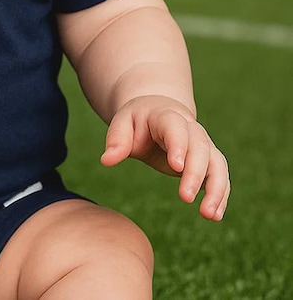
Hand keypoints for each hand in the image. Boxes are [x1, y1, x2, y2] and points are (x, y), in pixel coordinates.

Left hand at [100, 95, 229, 220]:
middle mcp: (191, 129)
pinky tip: (215, 216)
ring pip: (217, 164)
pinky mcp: (209, 161)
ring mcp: (203, 145)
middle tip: (185, 197)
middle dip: (196, 173)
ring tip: (209, 215)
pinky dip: (220, 195)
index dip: (178, 145)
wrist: (157, 112)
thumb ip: (116, 140)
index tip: (176, 166)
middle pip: (200, 148)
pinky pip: (220, 176)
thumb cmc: (137, 121)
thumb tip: (106, 160)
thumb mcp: (122, 123)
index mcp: (167, 116)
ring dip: (216, 189)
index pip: (176, 128)